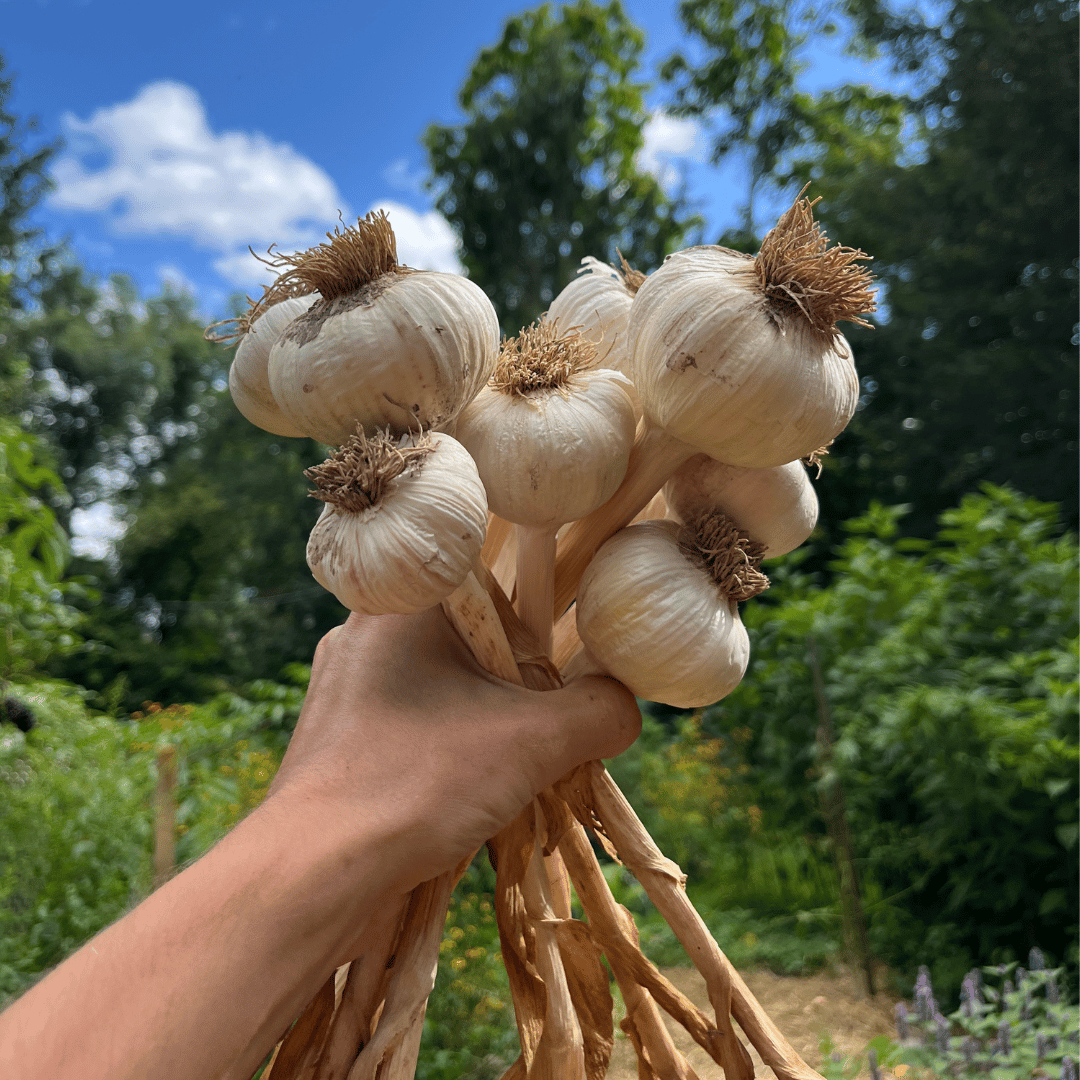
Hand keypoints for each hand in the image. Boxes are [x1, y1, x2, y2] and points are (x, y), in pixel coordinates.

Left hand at [267, 607, 640, 893]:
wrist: (311, 875)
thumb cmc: (417, 784)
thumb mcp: (531, 742)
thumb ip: (597, 712)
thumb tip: (626, 707)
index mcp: (403, 603)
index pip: (490, 573)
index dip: (540, 612)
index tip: (567, 656)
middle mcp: (365, 632)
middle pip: (470, 637)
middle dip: (518, 681)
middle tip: (550, 718)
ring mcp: (346, 688)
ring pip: (443, 687)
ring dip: (487, 723)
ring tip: (513, 767)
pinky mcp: (339, 739)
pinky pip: (414, 725)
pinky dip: (450, 751)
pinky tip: (469, 794)